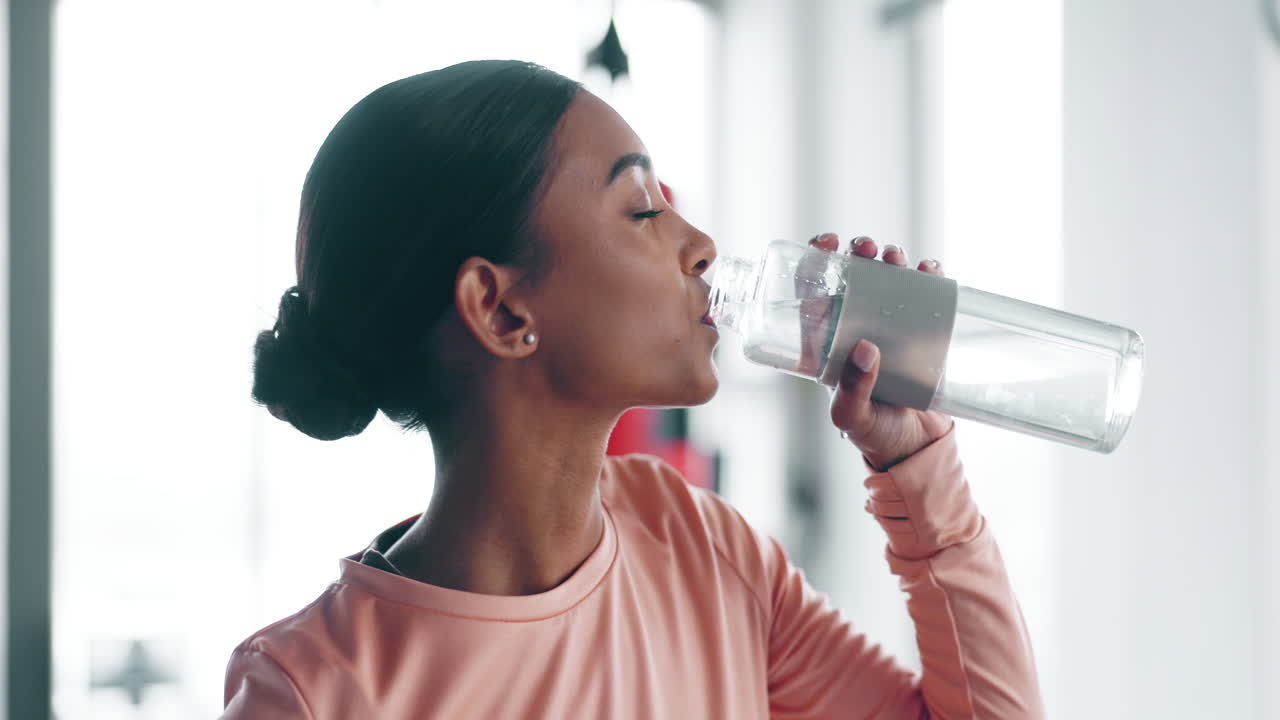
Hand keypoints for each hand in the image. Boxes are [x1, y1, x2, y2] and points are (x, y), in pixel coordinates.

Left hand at [807, 234, 954, 471]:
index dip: (814, 260)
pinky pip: (924, 295)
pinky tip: (931, 270)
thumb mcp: (851, 415)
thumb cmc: (872, 433)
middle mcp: (854, 326)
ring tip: (897, 258)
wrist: (916, 448)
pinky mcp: (920, 330)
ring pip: (886, 278)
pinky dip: (928, 276)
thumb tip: (865, 349)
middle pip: (852, 276)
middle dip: (858, 253)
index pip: (812, 290)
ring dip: (891, 258)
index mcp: (826, 340)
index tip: (827, 244)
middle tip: (868, 250)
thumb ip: (852, 389)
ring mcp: (888, 326)